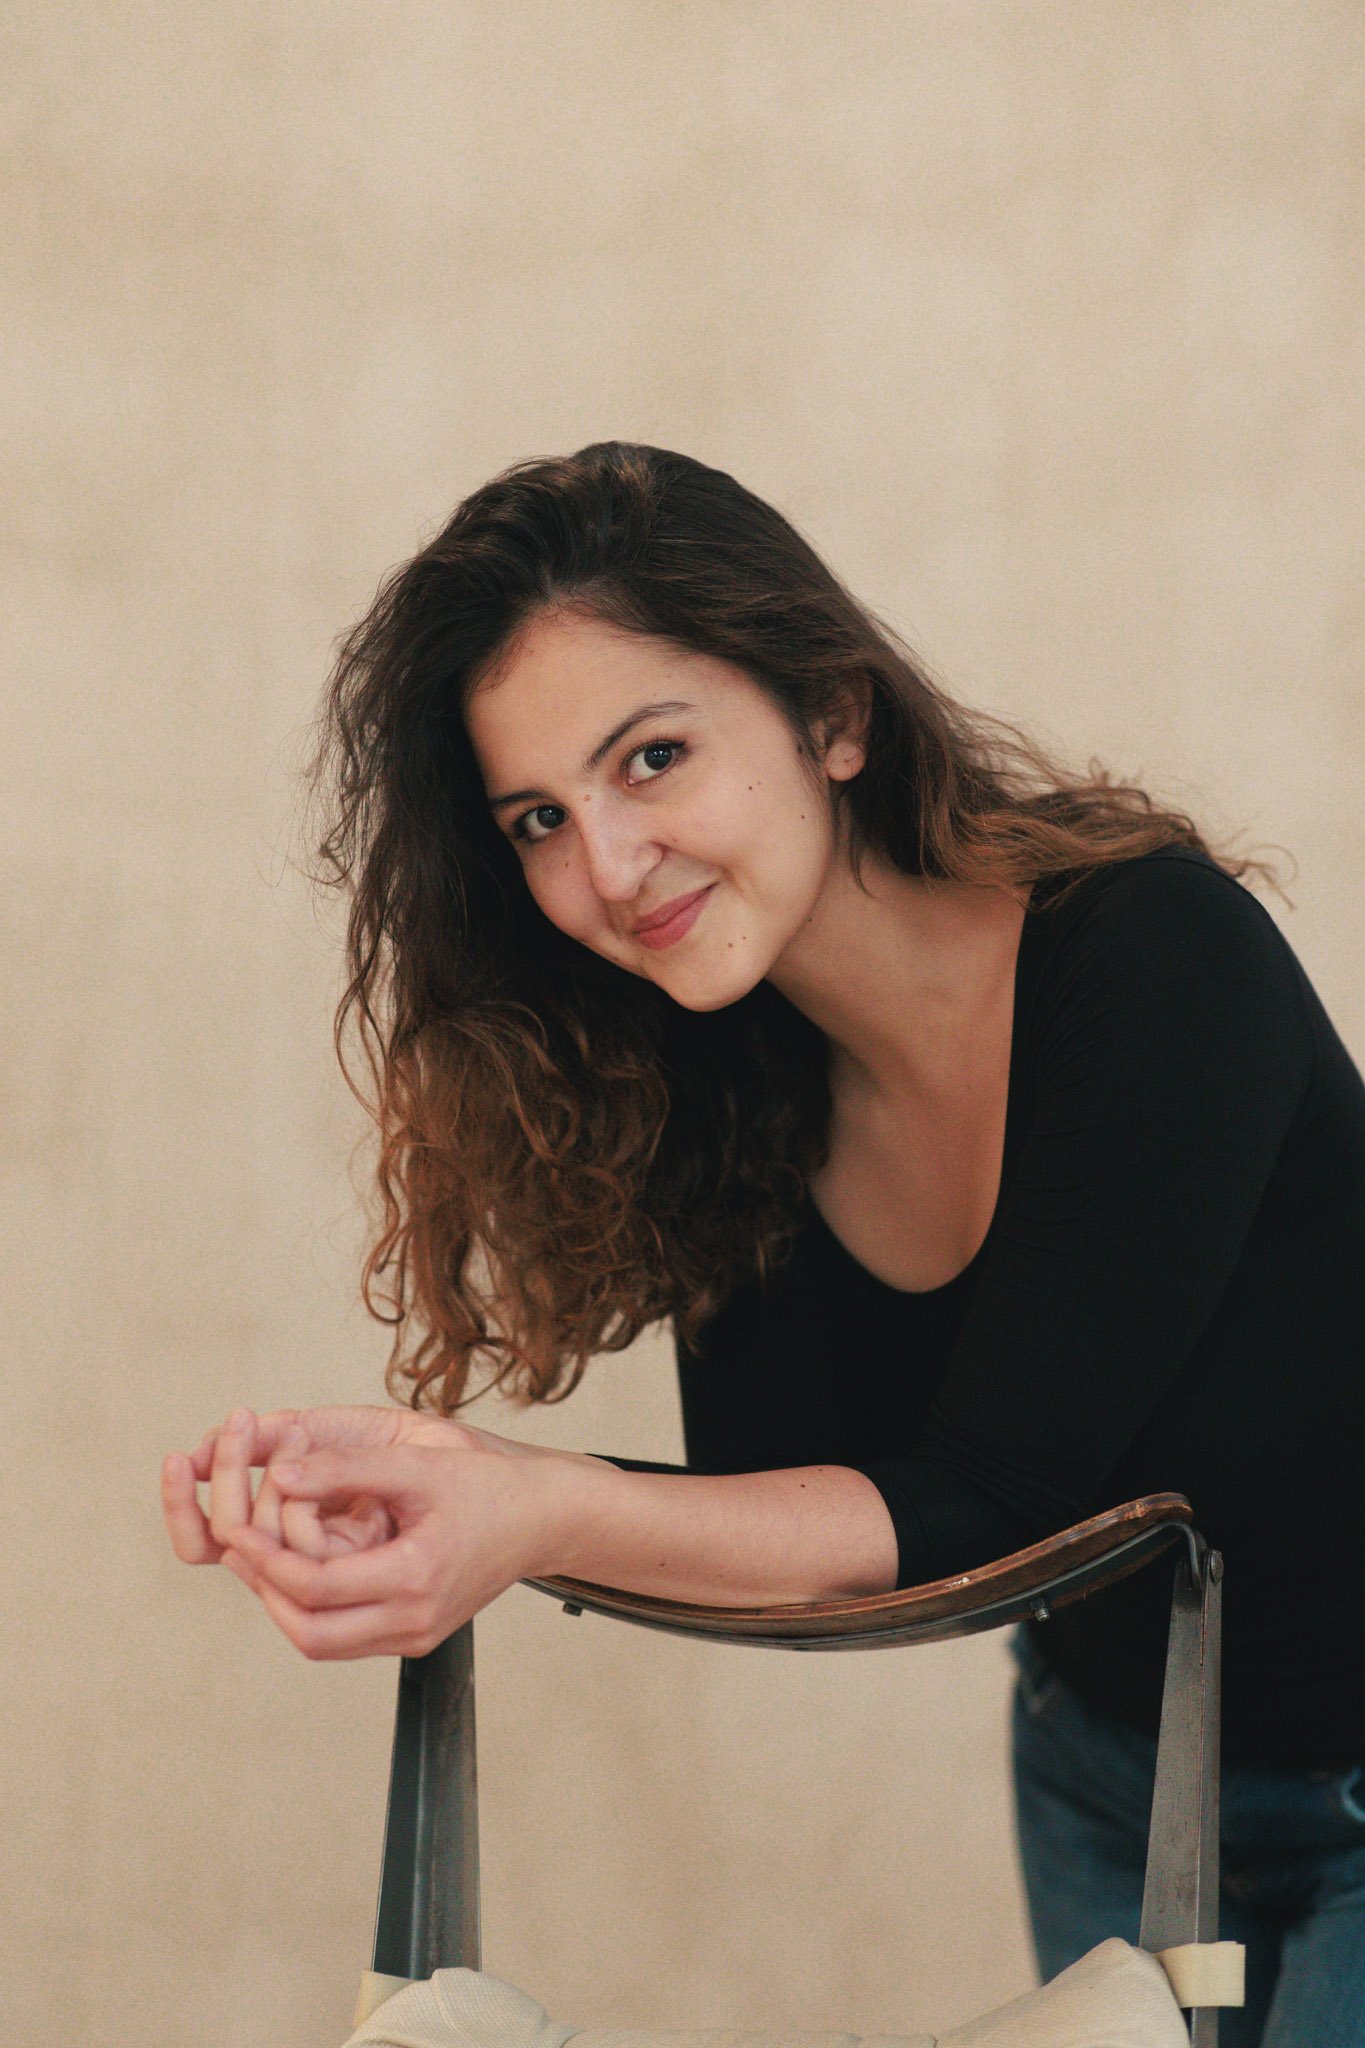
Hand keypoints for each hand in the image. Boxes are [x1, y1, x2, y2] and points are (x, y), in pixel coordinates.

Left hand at [162, 1403, 601, 1659]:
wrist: (543, 1520)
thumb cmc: (490, 1488)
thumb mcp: (419, 1466)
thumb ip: (347, 1468)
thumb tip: (283, 1471)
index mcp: (416, 1578)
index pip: (317, 1587)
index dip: (270, 1559)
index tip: (241, 1527)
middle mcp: (414, 1621)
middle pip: (310, 1634)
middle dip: (267, 1592)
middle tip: (241, 1550)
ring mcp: (414, 1636)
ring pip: (323, 1643)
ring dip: (285, 1604)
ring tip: (262, 1557)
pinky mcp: (413, 1636)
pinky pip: (345, 1637)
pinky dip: (313, 1608)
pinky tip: (301, 1569)